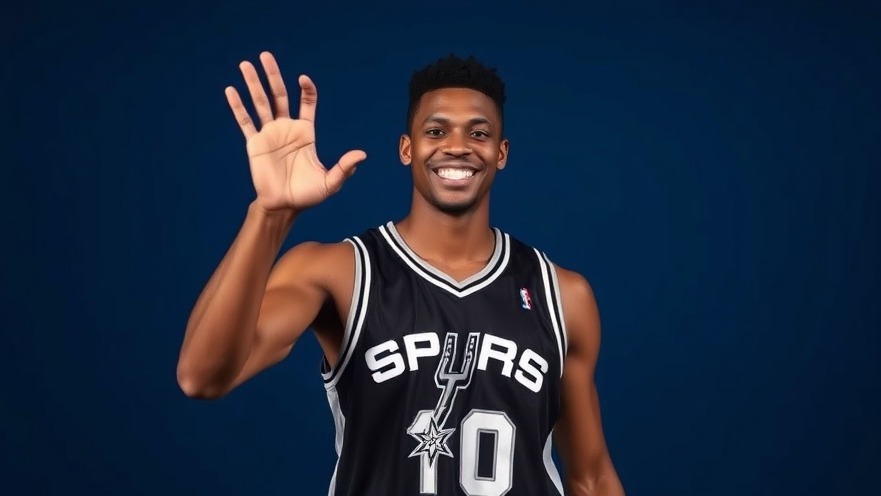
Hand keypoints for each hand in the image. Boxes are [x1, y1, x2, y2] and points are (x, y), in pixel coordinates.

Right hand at [225, 51, 366, 212]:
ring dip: (252, 84)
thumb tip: (362, 155)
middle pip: (279, 95)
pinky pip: (245, 122)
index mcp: (305, 133)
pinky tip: (231, 90)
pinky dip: (238, 106)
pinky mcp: (255, 144)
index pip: (306, 103)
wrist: (284, 207)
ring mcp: (269, 134)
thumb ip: (344, 168)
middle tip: (265, 55)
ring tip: (245, 64)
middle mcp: (286, 129)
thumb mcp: (330, 183)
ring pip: (260, 103)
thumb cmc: (308, 195)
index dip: (306, 90)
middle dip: (273, 75)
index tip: (303, 79)